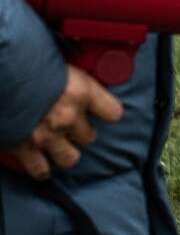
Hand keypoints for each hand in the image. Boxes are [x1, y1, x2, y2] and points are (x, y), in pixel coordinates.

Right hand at [2, 65, 122, 178]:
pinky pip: (40, 169)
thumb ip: (77, 82)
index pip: (113, 113)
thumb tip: (83, 84)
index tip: (103, 113)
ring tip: (61, 146)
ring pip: (70, 158)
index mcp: (82, 92)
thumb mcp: (64, 67)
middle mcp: (68, 117)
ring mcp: (48, 135)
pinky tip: (42, 164)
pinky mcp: (25, 148)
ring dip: (66, 153)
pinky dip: (41, 169)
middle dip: (82, 132)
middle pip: (89, 137)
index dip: (108, 113)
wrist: (2, 74)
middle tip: (74, 127)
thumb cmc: (32, 65)